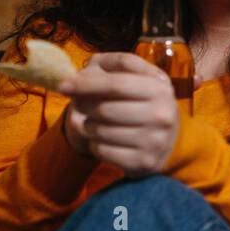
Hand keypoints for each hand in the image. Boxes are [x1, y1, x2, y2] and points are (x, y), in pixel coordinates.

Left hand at [56, 53, 188, 177]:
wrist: (167, 139)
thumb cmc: (140, 101)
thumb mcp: (132, 76)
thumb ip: (106, 68)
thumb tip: (70, 81)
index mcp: (159, 87)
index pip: (116, 83)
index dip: (86, 84)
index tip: (62, 86)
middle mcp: (162, 114)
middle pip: (105, 109)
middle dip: (85, 107)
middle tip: (83, 106)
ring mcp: (155, 140)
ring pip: (100, 131)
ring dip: (89, 126)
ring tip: (96, 123)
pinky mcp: (144, 162)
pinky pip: (102, 151)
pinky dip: (95, 144)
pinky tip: (104, 140)